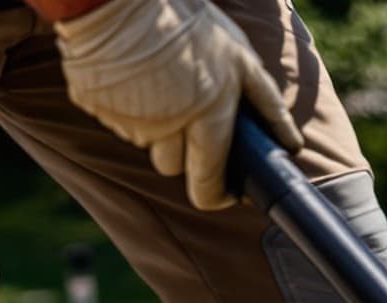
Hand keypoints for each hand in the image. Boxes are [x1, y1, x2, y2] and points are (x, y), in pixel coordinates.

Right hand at [57, 0, 302, 211]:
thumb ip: (266, 104)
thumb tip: (291, 144)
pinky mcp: (95, 107)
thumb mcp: (240, 58)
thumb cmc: (188, 24)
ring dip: (156, 126)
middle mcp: (167, 127)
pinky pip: (117, 120)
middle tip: (188, 120)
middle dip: (184, 155)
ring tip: (161, 84)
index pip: (208, 183)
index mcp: (206, 117)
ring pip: (147, 142)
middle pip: (173, 167)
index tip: (224, 192)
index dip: (217, 194)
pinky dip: (127, 107)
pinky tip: (134, 77)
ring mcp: (127, 120)